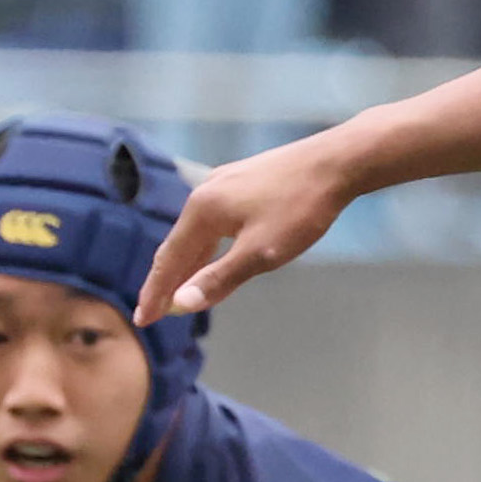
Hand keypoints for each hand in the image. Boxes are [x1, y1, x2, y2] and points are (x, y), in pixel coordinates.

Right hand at [138, 136, 360, 319]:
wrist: (336, 162)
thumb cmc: (301, 208)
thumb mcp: (261, 252)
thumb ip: (220, 278)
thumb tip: (181, 303)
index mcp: (201, 211)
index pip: (169, 260)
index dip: (156, 292)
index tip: (144, 319)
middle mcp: (204, 193)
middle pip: (177, 245)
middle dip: (166, 280)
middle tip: (155, 311)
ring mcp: (223, 184)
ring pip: (197, 232)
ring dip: (188, 262)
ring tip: (180, 289)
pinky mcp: (242, 181)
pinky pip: (213, 221)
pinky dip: (207, 245)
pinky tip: (213, 253)